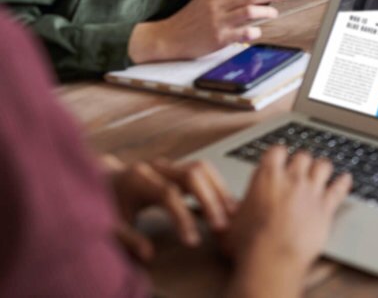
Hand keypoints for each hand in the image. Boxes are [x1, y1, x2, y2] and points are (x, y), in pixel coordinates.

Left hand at [107, 157, 235, 261]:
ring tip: (231, 214)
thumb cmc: (107, 204)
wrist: (103, 182)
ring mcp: (169, 165)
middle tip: (221, 225)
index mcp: (137, 180)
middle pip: (192, 174)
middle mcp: (156, 168)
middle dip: (209, 200)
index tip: (192, 241)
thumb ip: (128, 239)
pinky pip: (203, 172)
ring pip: (202, 168)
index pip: (168, 194)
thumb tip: (148, 253)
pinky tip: (226, 204)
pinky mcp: (177, 168)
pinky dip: (217, 186)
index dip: (183, 217)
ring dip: (219, 190)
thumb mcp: (109, 225)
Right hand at [127, 0, 291, 62]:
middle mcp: (218, 5)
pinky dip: (254, 31)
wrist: (167, 37)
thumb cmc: (188, 18)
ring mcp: (219, 21)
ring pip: (250, 12)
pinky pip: (244, 33)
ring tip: (273, 13)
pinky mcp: (219, 38)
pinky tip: (256, 31)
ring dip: (267, 11)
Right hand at [226, 147, 351, 276]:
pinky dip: (343, 182)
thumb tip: (224, 217)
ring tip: (322, 171)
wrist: (272, 258)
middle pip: (303, 155)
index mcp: (267, 177)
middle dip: (302, 161)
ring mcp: (311, 191)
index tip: (279, 158)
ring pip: (323, 165)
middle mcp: (291, 178)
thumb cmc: (248, 244)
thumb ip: (234, 213)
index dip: (278, 154)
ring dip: (322, 168)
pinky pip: (339, 187)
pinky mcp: (326, 206)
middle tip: (300, 168)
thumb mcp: (230, 224)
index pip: (276, 151)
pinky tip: (345, 180)